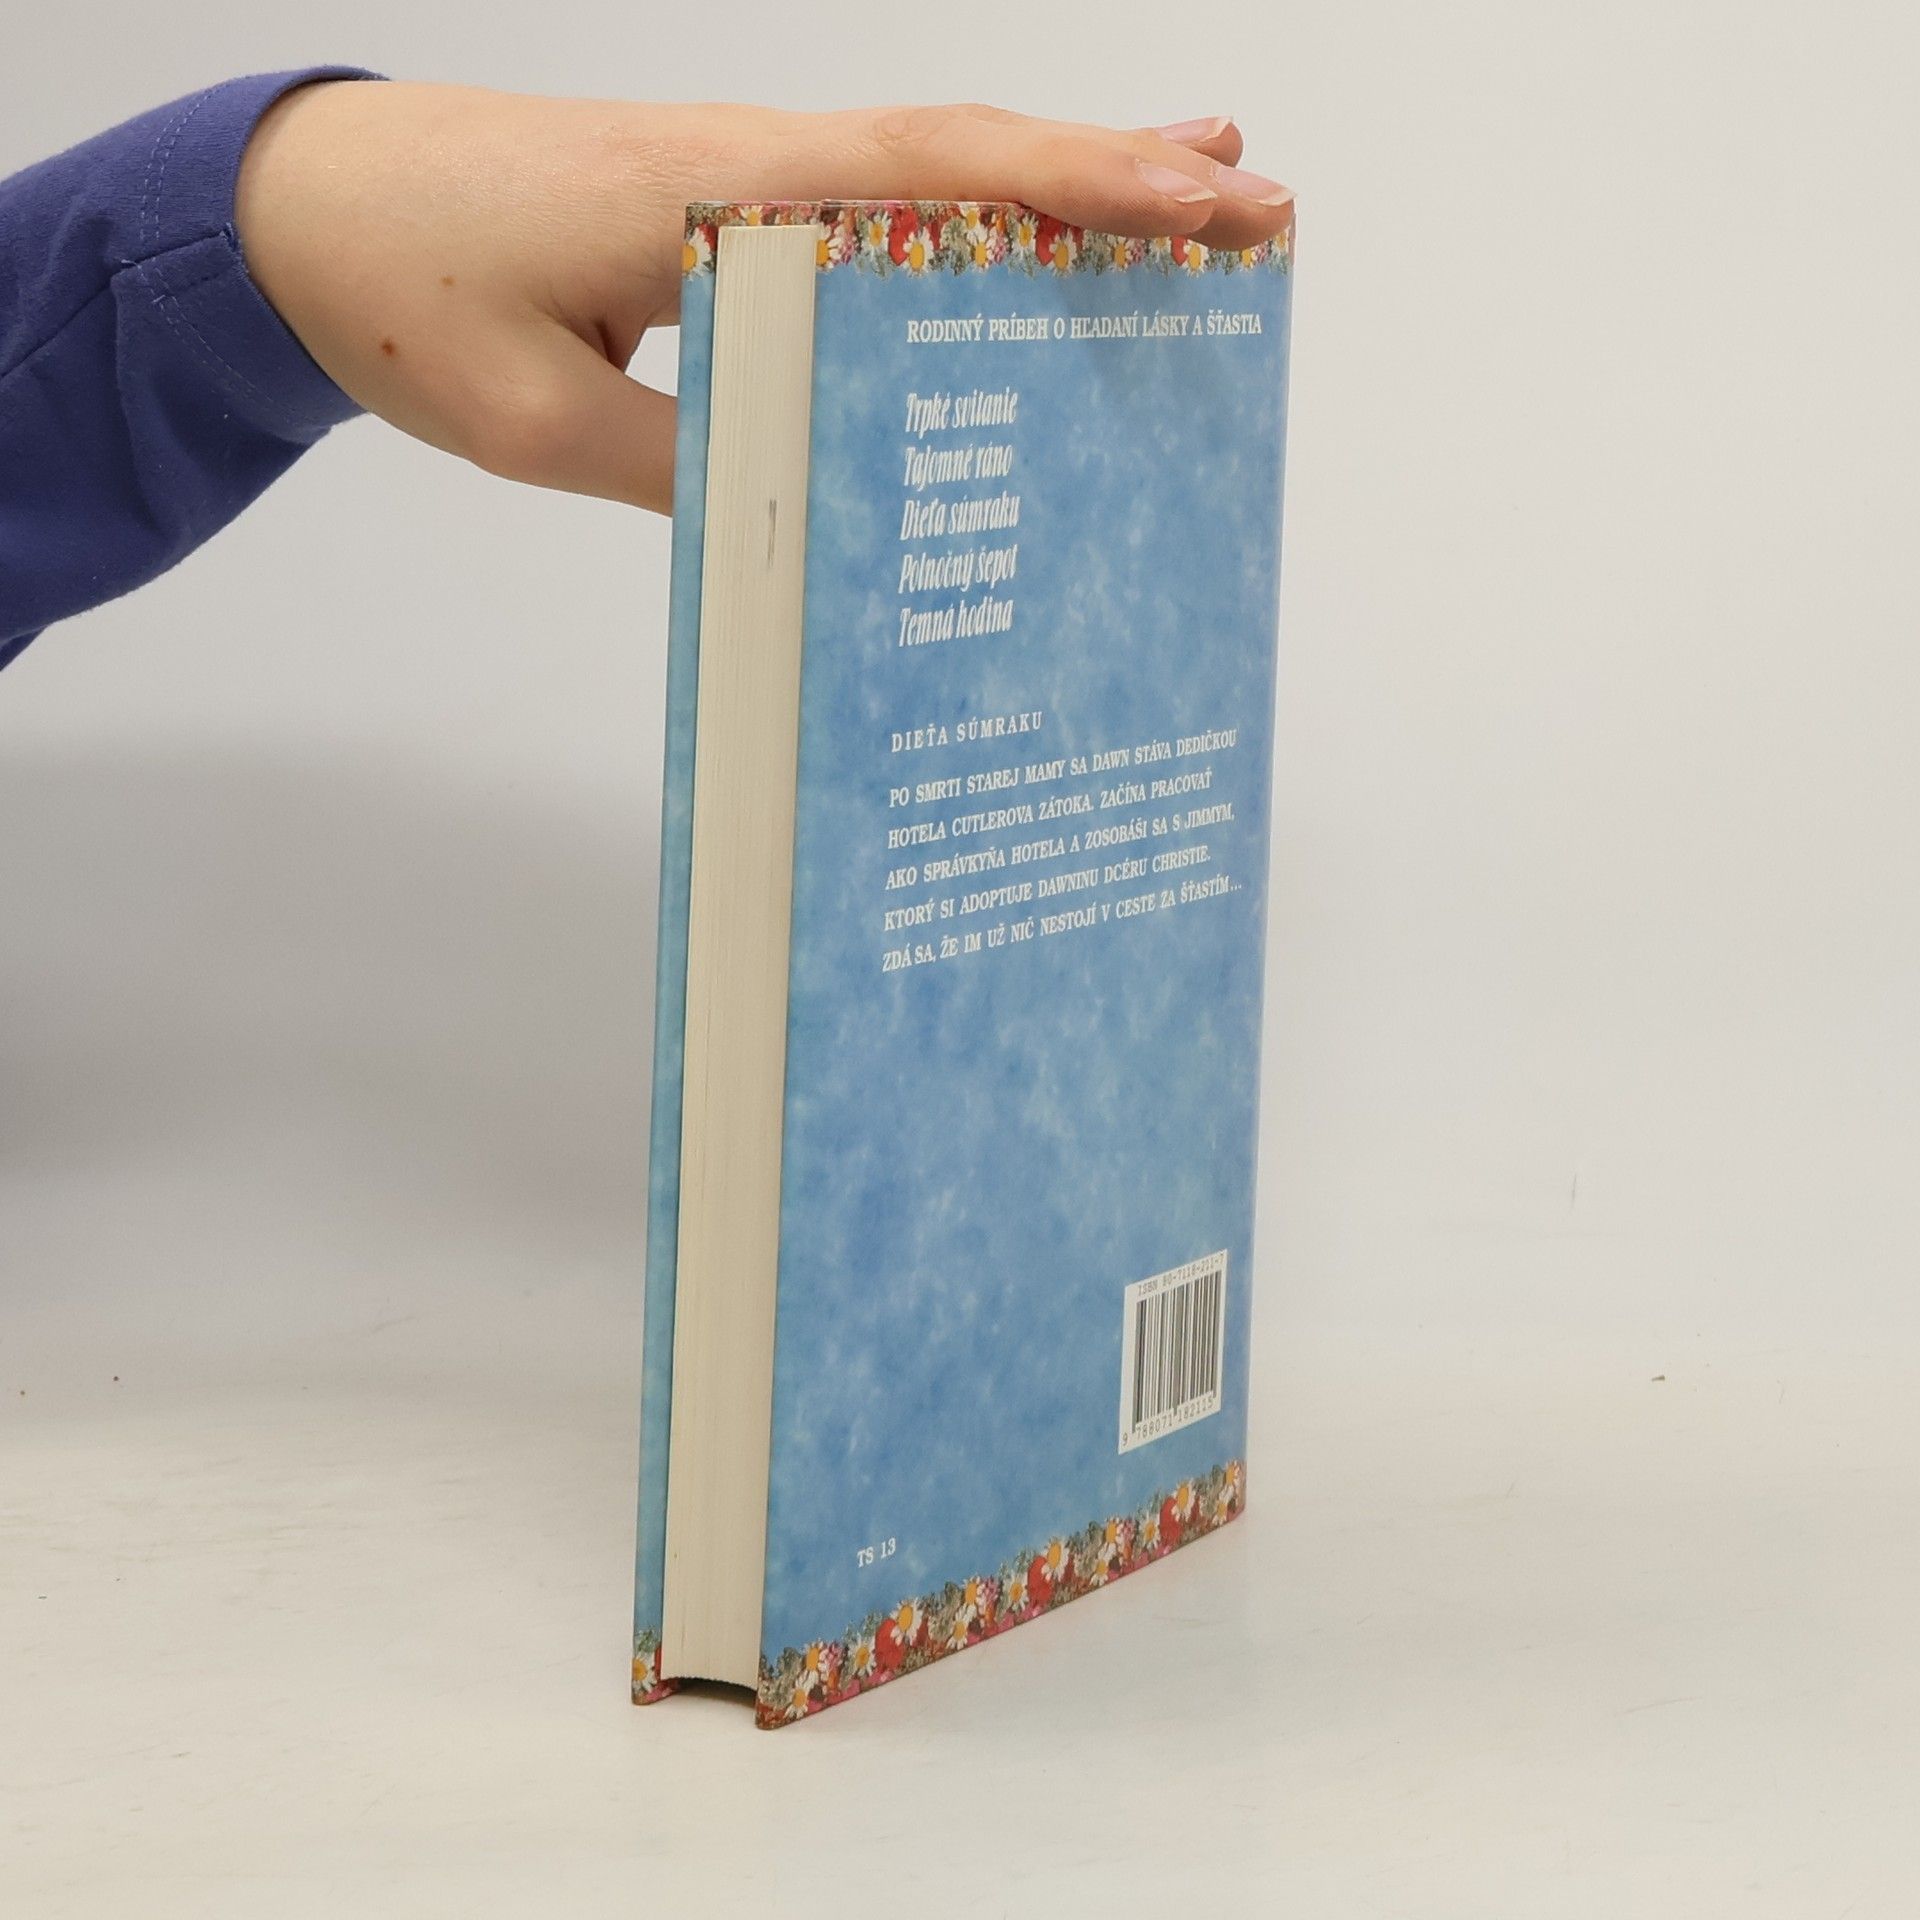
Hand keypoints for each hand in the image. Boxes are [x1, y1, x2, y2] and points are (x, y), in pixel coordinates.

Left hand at [235, 87, 1292, 513]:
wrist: (301, 214)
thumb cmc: (401, 295)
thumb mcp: (535, 419)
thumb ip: (683, 459)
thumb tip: (818, 509)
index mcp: (719, 193)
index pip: (933, 175)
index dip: (1076, 190)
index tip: (1200, 205)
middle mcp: (753, 163)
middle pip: (970, 154)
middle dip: (1122, 178)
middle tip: (1257, 205)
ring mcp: (743, 176)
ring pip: (935, 169)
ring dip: (1065, 185)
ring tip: (1191, 205)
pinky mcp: (722, 208)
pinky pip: (874, 209)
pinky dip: (969, 218)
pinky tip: (1015, 249)